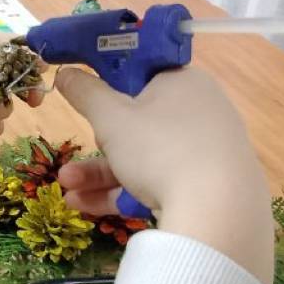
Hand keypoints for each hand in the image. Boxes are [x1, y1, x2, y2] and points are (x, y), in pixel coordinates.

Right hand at [54, 66, 273, 283]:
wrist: (218, 212)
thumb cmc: (160, 148)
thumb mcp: (111, 118)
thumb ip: (85, 93)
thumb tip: (64, 71)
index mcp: (183, 82)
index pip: (142, 75)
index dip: (110, 87)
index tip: (87, 101)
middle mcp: (201, 112)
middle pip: (138, 122)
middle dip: (97, 144)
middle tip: (82, 151)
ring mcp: (207, 152)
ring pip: (143, 157)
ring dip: (99, 173)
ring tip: (67, 189)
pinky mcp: (209, 187)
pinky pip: (159, 182)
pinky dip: (124, 191)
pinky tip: (86, 206)